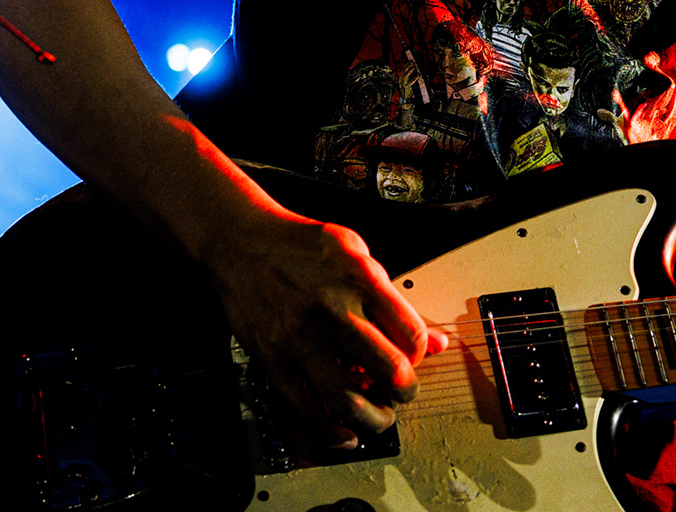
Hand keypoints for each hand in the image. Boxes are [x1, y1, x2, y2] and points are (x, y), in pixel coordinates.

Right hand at [202, 210, 448, 448]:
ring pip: (350, 400)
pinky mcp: (273, 360)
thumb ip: (394, 298)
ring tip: (381, 416)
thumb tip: (436, 341)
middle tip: (403, 391)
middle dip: (406, 391)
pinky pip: (305, 411)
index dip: (421, 353)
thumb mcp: (355, 252)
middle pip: (390, 371)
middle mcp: (332, 310)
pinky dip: (330, 433)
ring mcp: (300, 339)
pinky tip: (345, 435)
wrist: (239, 241)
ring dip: (375, 420)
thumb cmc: (299, 245)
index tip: (412, 356)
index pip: (411, 334)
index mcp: (358, 278)